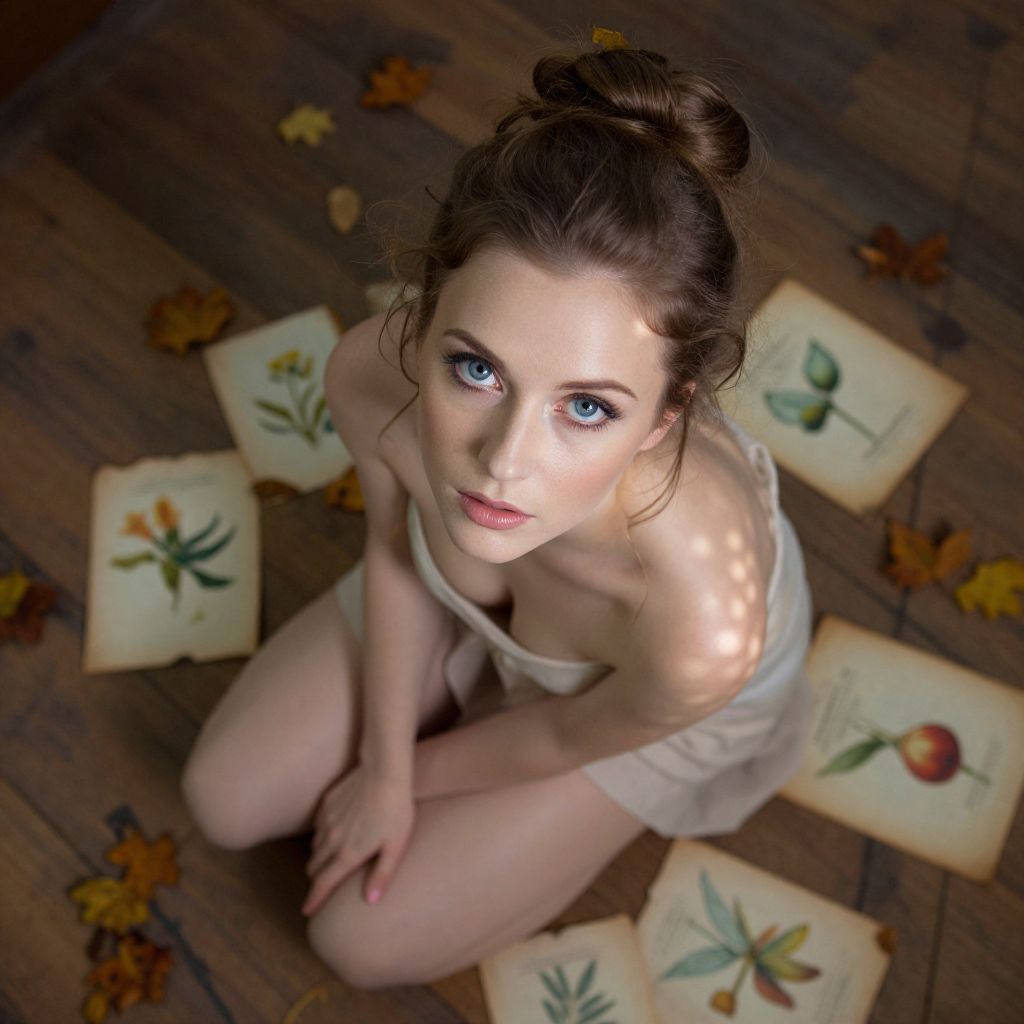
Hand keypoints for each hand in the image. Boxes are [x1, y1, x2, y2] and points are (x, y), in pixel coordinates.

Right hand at [302, 764, 413, 916]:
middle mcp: (332, 839)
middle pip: (314, 867)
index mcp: (348, 854)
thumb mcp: (395, 846)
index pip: (323, 883)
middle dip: (316, 878)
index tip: (306, 911)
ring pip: (314, 846)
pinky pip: (318, 825)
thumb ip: (381, 875)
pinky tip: (335, 831)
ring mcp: (327, 819)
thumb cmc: (396, 810)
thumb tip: (370, 901)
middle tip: (324, 883)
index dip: (314, 900)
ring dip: (319, 856)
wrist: (385, 771)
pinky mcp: (327, 802)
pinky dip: (322, 834)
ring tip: (331, 859)